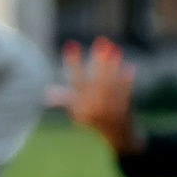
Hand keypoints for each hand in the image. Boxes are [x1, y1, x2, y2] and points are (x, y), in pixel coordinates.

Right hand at [55, 38, 142, 153]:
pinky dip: (127, 81)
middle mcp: (95, 106)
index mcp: (81, 105)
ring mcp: (111, 107)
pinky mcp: (125, 108)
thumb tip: (47, 93)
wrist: (117, 136)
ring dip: (114, 66)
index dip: (72, 62)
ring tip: (115, 49)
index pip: (75, 80)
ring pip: (112, 83)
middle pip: (97, 79)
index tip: (71, 44)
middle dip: (99, 60)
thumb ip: (65, 101)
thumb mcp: (77, 113)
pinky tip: (129, 68)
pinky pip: (126, 92)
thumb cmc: (94, 120)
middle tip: (102, 41)